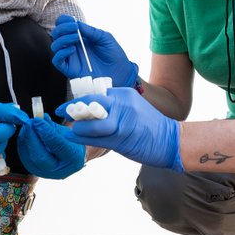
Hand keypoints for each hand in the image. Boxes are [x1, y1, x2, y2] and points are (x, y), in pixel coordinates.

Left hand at [17, 116, 85, 179]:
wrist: (68, 159)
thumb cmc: (70, 142)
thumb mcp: (66, 132)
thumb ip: (53, 126)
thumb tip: (41, 117)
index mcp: (74, 159)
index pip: (59, 146)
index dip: (47, 132)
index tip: (38, 120)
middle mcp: (60, 170)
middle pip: (41, 156)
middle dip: (33, 137)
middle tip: (29, 122)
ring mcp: (45, 173)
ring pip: (30, 157)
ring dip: (26, 139)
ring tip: (27, 125)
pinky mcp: (34, 170)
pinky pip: (25, 157)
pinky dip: (23, 143)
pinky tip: (25, 133)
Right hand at [50, 15, 138, 87]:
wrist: (120, 72)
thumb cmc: (113, 54)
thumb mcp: (104, 37)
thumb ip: (90, 31)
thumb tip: (76, 23)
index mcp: (79, 36)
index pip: (63, 26)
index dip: (63, 21)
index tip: (70, 20)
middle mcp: (72, 46)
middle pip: (56, 34)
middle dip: (62, 28)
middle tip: (74, 28)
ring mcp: (70, 57)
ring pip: (54, 46)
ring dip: (62, 39)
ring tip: (75, 38)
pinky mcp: (69, 69)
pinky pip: (57, 61)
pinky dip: (61, 53)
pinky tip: (72, 49)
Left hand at [56, 88, 181, 171]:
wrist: (172, 140)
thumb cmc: (150, 127)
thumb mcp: (132, 108)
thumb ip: (112, 107)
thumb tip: (87, 112)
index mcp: (124, 94)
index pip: (94, 94)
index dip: (77, 101)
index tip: (64, 107)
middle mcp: (122, 104)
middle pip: (90, 103)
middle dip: (73, 109)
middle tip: (62, 114)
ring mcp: (123, 120)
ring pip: (91, 122)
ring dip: (78, 128)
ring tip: (73, 130)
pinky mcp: (123, 137)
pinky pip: (96, 138)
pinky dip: (81, 138)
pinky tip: (73, 138)